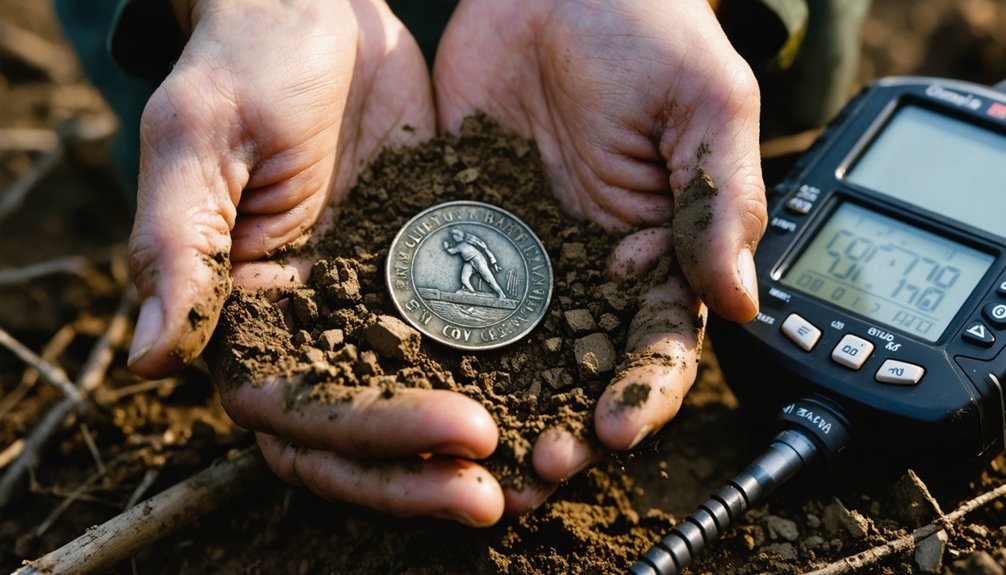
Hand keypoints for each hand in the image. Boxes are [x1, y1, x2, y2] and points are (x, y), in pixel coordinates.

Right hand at [126, 0, 503, 524]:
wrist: (323, 11)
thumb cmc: (248, 64)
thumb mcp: (203, 141)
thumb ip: (179, 249)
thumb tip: (148, 362)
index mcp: (248, 316)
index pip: (297, 411)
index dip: (370, 436)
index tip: (456, 433)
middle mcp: (315, 330)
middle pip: (360, 436)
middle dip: (424, 473)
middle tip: (500, 492)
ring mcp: (379, 309)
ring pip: (422, 403)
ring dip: (475, 448)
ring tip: (548, 466)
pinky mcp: (435, 277)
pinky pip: (475, 341)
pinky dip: (515, 375)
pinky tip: (569, 390)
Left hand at [434, 0, 766, 509]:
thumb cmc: (647, 31)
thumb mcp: (704, 106)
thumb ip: (720, 201)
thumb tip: (741, 299)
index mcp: (658, 252)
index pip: (659, 342)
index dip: (643, 392)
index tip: (617, 427)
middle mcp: (588, 269)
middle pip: (581, 366)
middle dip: (564, 421)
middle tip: (539, 466)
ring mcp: (521, 255)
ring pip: (510, 349)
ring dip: (497, 402)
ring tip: (477, 450)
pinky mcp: (460, 230)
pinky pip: (444, 292)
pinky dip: (431, 342)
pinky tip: (413, 379)